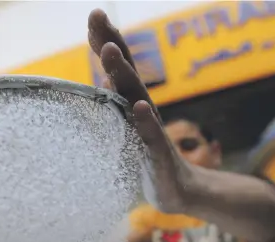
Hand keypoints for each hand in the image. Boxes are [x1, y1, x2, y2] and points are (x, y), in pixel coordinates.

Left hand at [88, 9, 193, 213]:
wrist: (179, 191)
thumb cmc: (147, 159)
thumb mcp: (127, 130)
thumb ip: (117, 103)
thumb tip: (103, 78)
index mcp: (132, 106)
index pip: (119, 69)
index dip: (107, 42)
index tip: (95, 16)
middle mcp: (143, 112)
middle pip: (127, 74)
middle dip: (112, 45)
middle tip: (99, 18)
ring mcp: (151, 133)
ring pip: (137, 99)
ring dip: (124, 74)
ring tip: (110, 52)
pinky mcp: (158, 156)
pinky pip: (152, 137)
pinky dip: (145, 122)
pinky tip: (138, 107)